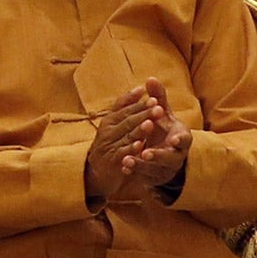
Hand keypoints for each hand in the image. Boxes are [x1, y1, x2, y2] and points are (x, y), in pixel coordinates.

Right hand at [85, 87, 161, 203]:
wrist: (98, 169)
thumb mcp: (115, 122)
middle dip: (144, 114)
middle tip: (158, 108)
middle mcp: (107, 131)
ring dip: (139, 130)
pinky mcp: (113, 161)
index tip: (153, 98)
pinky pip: (123, 154)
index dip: (140, 104)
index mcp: (109, 120)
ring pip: (126, 136)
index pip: (125, 109)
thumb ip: (126, 105)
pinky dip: (131, 150)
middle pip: (128, 121)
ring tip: (150, 123)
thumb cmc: (110, 140)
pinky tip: (141, 146)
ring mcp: (110, 146)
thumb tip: (141, 88)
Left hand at [123, 77, 190, 191]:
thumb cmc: (165, 129)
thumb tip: (150, 78)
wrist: (167, 152)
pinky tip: (124, 167)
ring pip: (155, 170)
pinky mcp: (154, 176)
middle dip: (158, 155)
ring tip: (128, 160)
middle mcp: (176, 154)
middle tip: (146, 153)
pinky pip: (145, 177)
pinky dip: (135, 172)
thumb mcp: (164, 114)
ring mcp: (165, 168)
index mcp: (181, 138)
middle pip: (170, 158)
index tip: (172, 140)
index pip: (185, 140)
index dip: (180, 141)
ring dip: (142, 165)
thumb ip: (158, 98)